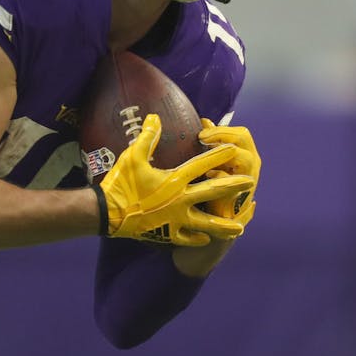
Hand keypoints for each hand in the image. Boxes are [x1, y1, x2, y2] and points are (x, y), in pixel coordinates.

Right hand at [95, 113, 254, 247]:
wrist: (107, 213)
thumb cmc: (120, 183)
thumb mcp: (132, 156)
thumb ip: (147, 137)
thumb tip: (155, 118)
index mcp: (175, 180)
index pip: (202, 164)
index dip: (218, 155)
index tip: (232, 149)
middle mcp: (181, 200)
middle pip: (213, 191)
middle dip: (233, 186)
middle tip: (249, 182)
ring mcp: (176, 219)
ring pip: (207, 223)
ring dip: (224, 224)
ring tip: (240, 227)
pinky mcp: (168, 233)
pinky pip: (187, 237)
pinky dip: (198, 237)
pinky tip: (206, 237)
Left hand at [195, 118, 259, 226]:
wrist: (213, 220)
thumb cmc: (211, 187)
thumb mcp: (212, 161)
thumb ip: (212, 142)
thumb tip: (205, 121)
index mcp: (246, 154)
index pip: (241, 133)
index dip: (221, 128)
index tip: (201, 132)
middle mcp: (251, 165)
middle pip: (244, 138)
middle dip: (222, 134)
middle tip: (202, 137)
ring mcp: (248, 180)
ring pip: (245, 157)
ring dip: (223, 152)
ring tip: (206, 153)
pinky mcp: (239, 195)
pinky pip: (229, 179)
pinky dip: (217, 174)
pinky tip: (207, 175)